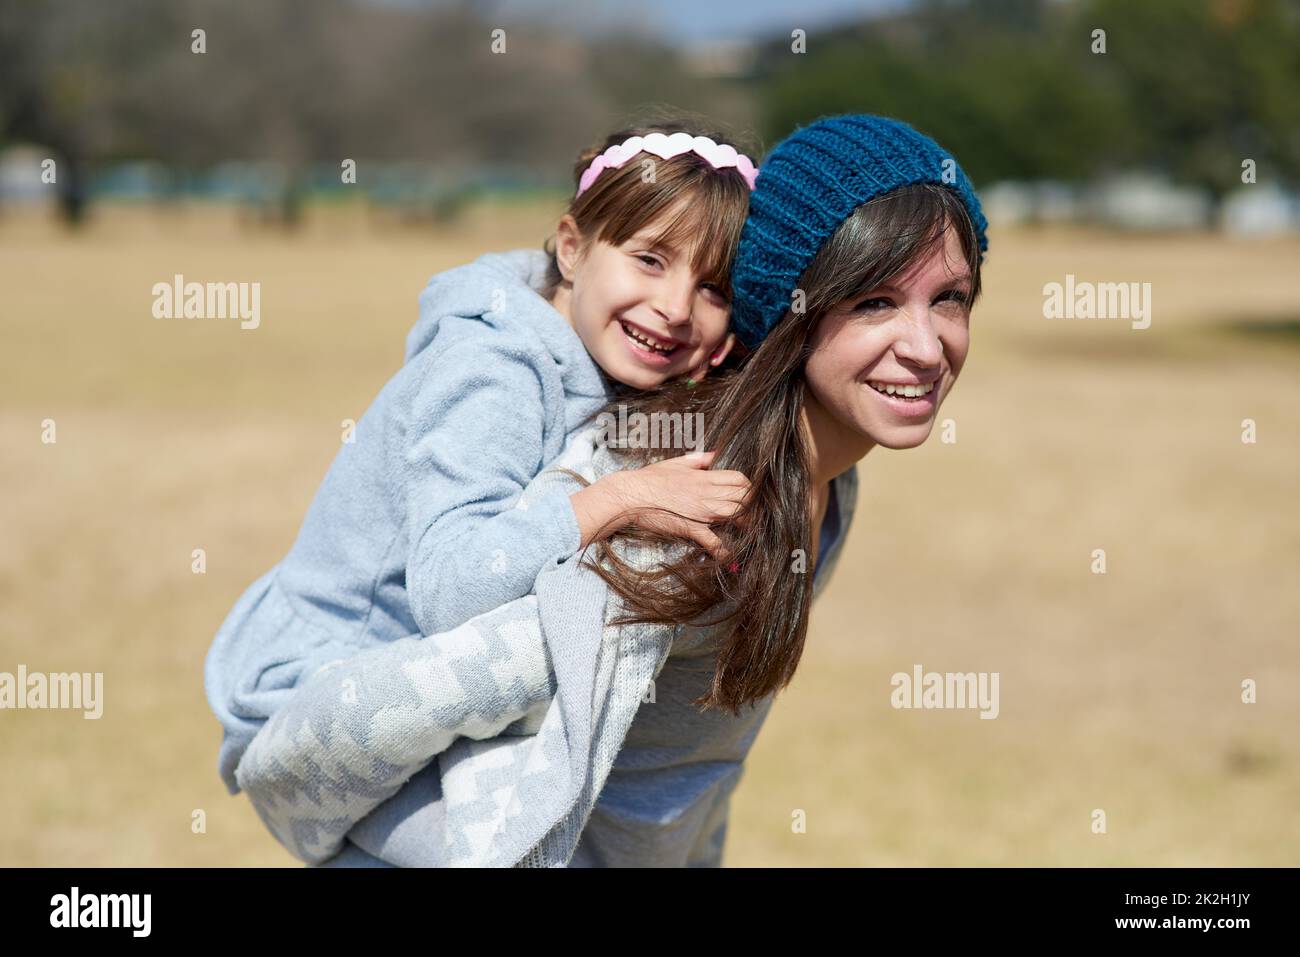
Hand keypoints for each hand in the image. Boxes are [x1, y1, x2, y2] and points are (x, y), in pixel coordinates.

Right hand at [571, 450, 749, 557]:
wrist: (632, 495)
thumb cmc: (650, 478)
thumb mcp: (676, 463)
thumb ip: (698, 459)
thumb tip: (714, 454)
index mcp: (705, 477)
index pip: (740, 479)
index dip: (750, 487)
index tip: (750, 494)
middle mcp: (708, 493)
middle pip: (743, 496)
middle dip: (753, 505)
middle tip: (755, 513)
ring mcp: (701, 511)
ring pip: (736, 514)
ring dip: (746, 522)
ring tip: (750, 530)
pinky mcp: (691, 527)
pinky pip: (713, 540)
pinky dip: (723, 549)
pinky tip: (729, 557)